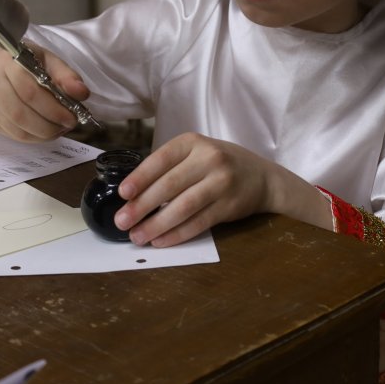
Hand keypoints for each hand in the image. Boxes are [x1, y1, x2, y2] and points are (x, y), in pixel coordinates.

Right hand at [0, 39, 90, 142]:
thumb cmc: (28, 62)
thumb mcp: (49, 60)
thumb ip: (66, 75)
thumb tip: (82, 93)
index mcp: (6, 61)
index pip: (29, 91)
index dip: (53, 109)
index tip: (72, 117)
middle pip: (20, 113)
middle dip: (48, 125)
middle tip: (67, 126)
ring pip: (15, 128)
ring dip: (42, 134)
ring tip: (58, 130)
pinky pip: (12, 134)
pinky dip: (33, 138)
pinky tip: (45, 132)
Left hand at [113, 133, 332, 246]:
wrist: (263, 178)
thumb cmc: (220, 165)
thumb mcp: (197, 153)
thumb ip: (171, 167)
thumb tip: (133, 195)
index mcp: (193, 142)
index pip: (161, 158)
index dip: (140, 177)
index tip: (122, 193)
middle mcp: (209, 158)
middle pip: (170, 185)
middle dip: (142, 206)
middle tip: (122, 222)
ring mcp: (222, 182)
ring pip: (183, 207)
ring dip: (157, 224)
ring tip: (137, 236)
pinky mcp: (230, 206)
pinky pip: (198, 223)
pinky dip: (177, 234)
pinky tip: (161, 241)